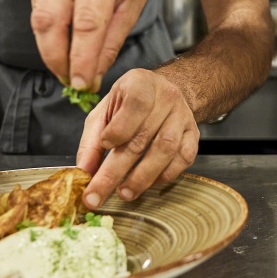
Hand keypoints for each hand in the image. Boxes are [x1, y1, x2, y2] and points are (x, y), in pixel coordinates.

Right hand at [30, 0, 154, 93]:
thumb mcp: (132, 8)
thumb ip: (110, 44)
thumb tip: (91, 77)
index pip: (86, 24)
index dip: (81, 59)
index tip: (82, 84)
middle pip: (51, 22)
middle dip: (58, 59)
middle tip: (71, 81)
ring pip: (39, 21)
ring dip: (51, 52)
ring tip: (68, 69)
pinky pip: (38, 14)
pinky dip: (49, 36)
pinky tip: (64, 45)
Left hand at [74, 69, 199, 207]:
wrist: (161, 92)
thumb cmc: (128, 103)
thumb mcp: (104, 112)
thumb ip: (91, 141)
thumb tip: (82, 172)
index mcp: (140, 84)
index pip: (135, 105)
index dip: (119, 129)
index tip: (104, 146)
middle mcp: (166, 97)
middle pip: (143, 137)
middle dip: (117, 170)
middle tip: (98, 193)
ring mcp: (183, 116)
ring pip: (166, 149)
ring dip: (143, 176)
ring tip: (124, 193)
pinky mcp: (193, 133)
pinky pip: (184, 158)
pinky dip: (165, 175)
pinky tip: (149, 184)